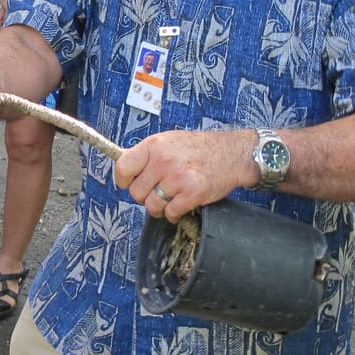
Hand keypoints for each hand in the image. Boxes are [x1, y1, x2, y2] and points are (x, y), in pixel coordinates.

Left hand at [114, 130, 246, 221]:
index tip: (128, 183)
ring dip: (159, 207)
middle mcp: (163, 160)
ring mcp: (178, 177)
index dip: (123, 180)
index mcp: (154, 145)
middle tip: (158, 190)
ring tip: (170, 198)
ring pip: (152, 206)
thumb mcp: (168, 141)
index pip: (123, 167)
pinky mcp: (192, 193)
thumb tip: (125, 171)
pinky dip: (174, 214)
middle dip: (145, 196)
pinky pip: (170, 213)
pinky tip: (181, 204)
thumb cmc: (198, 148)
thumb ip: (147, 154)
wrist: (231, 154)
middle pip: (136, 192)